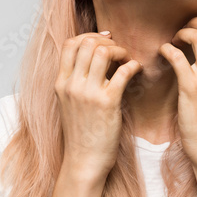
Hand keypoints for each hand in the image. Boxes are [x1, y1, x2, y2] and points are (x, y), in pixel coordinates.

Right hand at [55, 31, 142, 179]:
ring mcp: (88, 94)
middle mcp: (72, 85)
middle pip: (87, 43)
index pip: (70, 44)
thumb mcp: (68, 104)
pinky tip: (136, 69)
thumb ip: (74, 82)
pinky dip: (132, 65)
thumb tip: (89, 62)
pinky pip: (122, 72)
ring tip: (126, 59)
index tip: (104, 40)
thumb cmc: (80, 134)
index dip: (89, 36)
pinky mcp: (107, 103)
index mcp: (61, 83)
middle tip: (119, 51)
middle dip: (107, 42)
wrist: (83, 161)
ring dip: (119, 50)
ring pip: (103, 52)